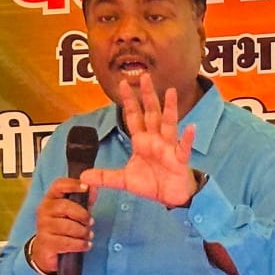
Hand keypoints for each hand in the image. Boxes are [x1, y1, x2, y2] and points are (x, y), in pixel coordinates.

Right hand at [29, 177, 94, 274]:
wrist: (45, 250)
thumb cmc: (62, 228)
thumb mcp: (73, 213)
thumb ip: (84, 201)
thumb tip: (94, 189)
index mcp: (51, 199)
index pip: (58, 186)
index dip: (73, 184)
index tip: (87, 187)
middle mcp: (43, 211)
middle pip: (64, 207)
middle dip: (82, 215)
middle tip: (90, 222)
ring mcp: (43, 227)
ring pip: (67, 226)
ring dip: (82, 232)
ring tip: (88, 235)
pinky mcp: (45, 243)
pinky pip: (66, 242)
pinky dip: (80, 244)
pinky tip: (85, 245)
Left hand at [81, 74, 198, 207]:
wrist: (171, 197)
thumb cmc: (152, 183)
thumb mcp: (124, 180)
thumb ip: (104, 177)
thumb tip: (84, 176)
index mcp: (142, 141)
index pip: (134, 116)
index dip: (129, 101)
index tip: (123, 84)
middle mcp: (155, 140)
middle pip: (151, 114)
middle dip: (148, 96)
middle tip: (145, 76)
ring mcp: (169, 148)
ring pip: (169, 124)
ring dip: (170, 108)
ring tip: (171, 92)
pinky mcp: (179, 160)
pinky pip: (183, 147)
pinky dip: (187, 138)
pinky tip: (190, 127)